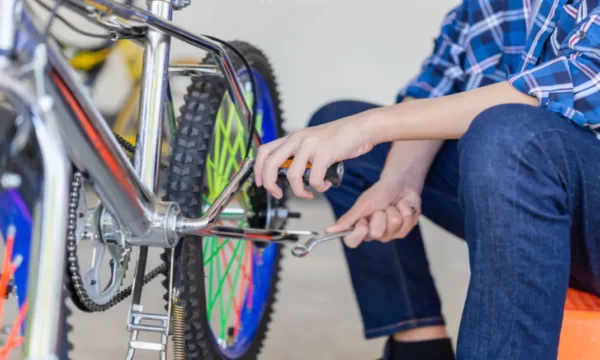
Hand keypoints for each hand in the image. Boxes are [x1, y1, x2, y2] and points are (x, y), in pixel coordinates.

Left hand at [254, 111, 373, 198]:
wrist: (362, 128)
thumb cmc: (341, 138)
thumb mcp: (313, 142)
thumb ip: (301, 155)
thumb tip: (292, 177)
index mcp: (293, 137)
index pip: (265, 151)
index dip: (258, 169)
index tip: (261, 183)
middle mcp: (298, 139)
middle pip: (271, 163)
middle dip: (270, 183)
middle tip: (277, 194)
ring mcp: (310, 145)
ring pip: (292, 175)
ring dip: (298, 191)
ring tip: (308, 193)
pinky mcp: (324, 153)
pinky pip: (314, 178)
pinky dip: (318, 187)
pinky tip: (325, 185)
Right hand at [326, 179, 421, 247]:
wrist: (399, 183)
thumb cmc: (379, 193)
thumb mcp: (362, 205)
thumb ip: (347, 219)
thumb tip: (328, 230)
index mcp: (360, 228)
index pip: (352, 242)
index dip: (358, 233)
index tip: (363, 221)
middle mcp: (374, 234)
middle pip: (376, 233)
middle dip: (380, 215)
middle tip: (380, 208)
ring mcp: (391, 233)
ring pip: (393, 227)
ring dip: (393, 210)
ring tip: (391, 205)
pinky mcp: (405, 229)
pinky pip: (406, 223)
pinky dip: (404, 209)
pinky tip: (402, 206)